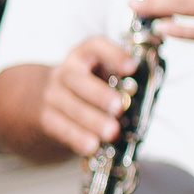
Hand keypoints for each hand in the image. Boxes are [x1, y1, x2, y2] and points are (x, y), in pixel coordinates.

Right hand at [38, 35, 137, 156]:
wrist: (46, 98)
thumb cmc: (88, 86)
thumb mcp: (101, 74)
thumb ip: (120, 80)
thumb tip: (147, 94)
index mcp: (83, 55)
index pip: (95, 46)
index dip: (113, 55)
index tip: (132, 67)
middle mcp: (65, 72)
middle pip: (77, 80)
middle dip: (99, 94)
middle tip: (119, 107)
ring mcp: (52, 95)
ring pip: (69, 107)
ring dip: (91, 120)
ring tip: (111, 133)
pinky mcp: (46, 118)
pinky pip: (60, 128)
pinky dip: (77, 138)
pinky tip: (92, 146)